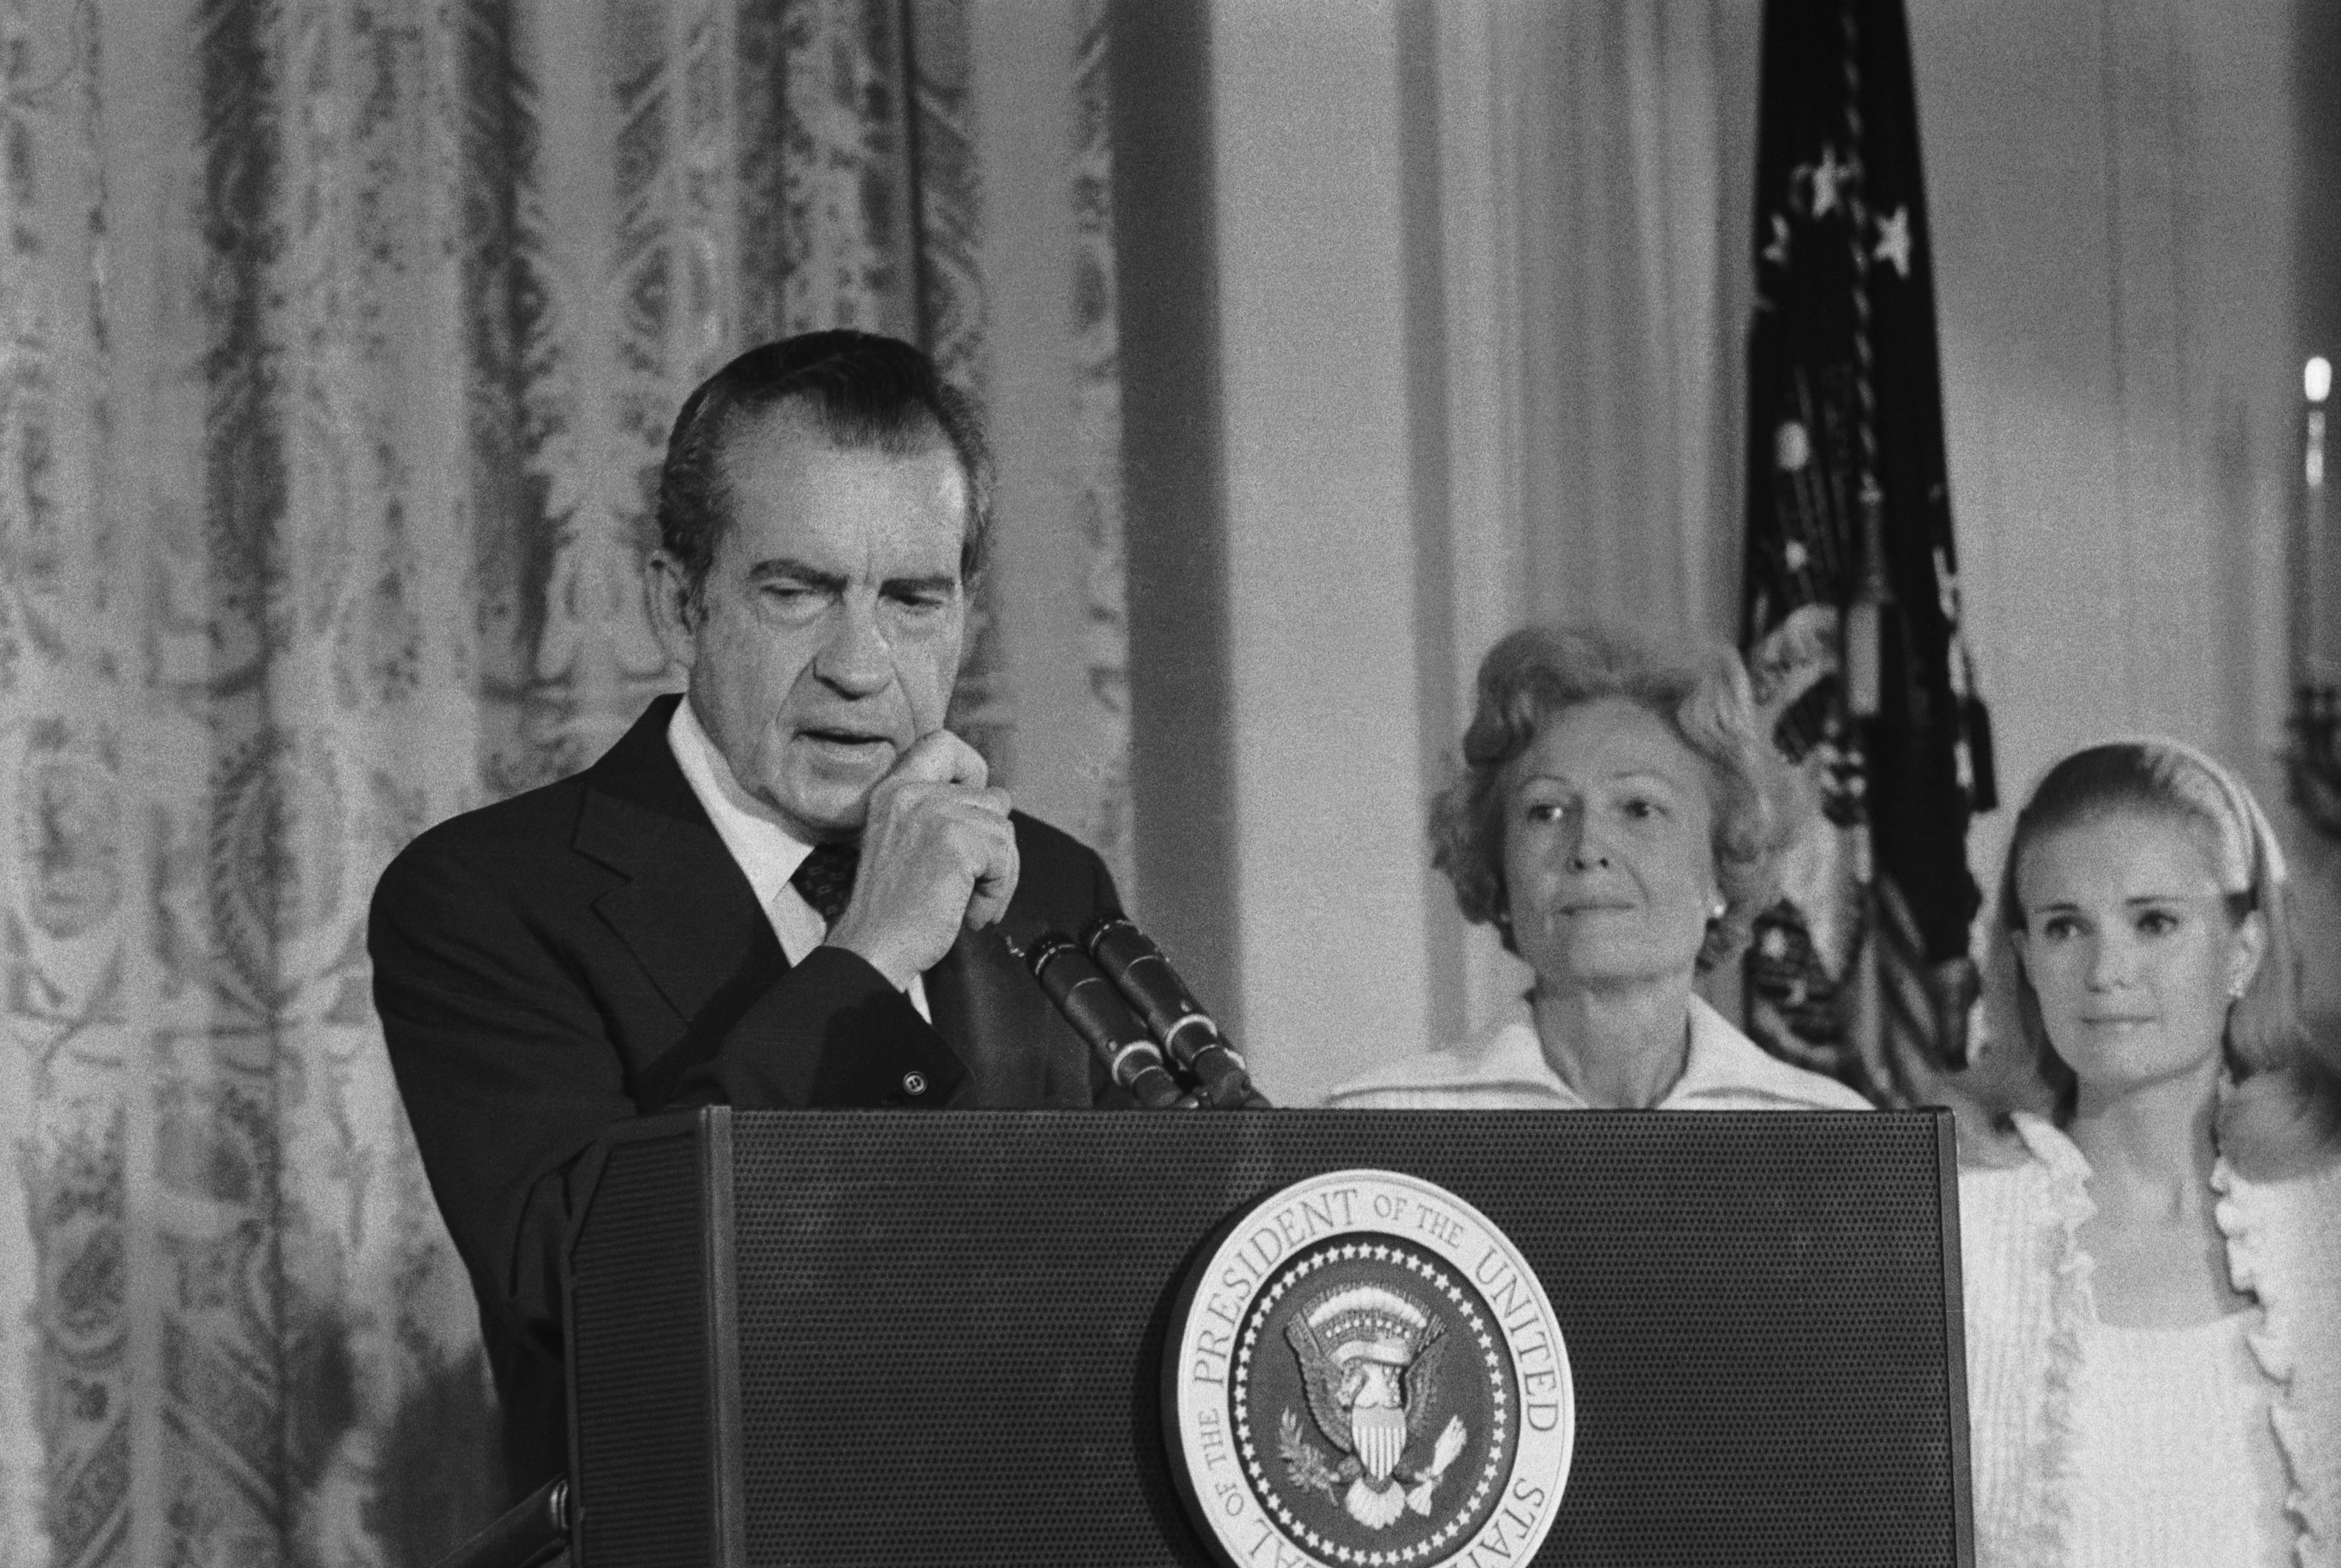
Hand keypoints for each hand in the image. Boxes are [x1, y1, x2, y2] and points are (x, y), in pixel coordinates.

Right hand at [824, 731, 1017, 989]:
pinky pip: (1005, 857)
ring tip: (969, 902)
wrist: (872, 947)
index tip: (973, 814)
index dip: (972, 770)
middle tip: (975, 884)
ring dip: (999, 874)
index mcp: (893, 788)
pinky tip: (970, 913)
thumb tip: (996, 799)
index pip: (944, 743)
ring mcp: (933, 811)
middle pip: (992, 798)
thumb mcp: (903, 840)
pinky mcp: (956, 840)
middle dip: (995, 846)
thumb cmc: (893, 908)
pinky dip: (998, 892)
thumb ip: (936, 811)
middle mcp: (911, 791)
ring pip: (1004, 830)